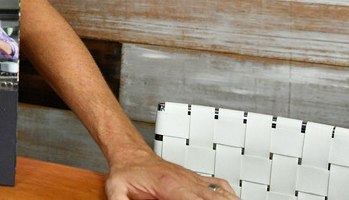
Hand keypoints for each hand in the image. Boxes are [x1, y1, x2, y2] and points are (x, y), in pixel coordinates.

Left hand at [105, 153, 239, 199]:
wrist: (130, 154)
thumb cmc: (125, 172)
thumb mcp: (116, 189)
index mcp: (168, 185)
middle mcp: (184, 180)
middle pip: (213, 197)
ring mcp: (191, 178)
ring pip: (220, 191)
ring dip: (230, 199)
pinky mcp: (194, 179)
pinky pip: (218, 185)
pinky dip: (228, 193)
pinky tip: (232, 198)